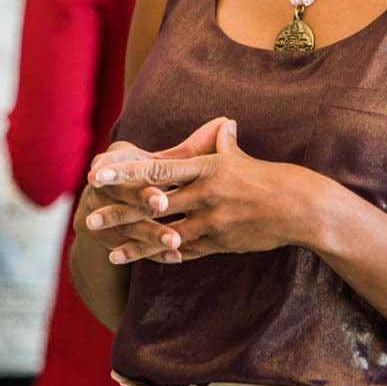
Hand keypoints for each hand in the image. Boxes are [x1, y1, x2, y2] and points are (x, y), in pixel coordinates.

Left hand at [86, 119, 320, 262]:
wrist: (298, 207)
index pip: (156, 168)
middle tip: (88, 218)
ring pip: (164, 234)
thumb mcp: (240, 157)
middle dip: (119, 212)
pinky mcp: (219, 242)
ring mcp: (211, 220)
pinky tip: (142, 261)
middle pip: (153, 204)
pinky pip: (185, 252)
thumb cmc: (266, 178)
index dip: (125, 172)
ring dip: (134, 243)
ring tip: (107, 251)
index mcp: (205, 167)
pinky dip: (162, 256)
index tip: (98, 175)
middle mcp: (204, 193)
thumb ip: (222, 143)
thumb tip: (222, 124)